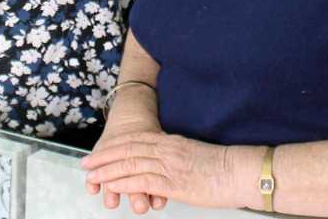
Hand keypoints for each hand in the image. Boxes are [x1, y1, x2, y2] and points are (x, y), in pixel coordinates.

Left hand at [82, 131, 250, 210]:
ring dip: (108, 171)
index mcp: (171, 142)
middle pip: (127, 150)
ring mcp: (169, 166)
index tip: (99, 153)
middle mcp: (166, 150)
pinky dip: (124, 183)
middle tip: (86, 164)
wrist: (240, 170)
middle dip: (104, 158)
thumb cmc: (224, 167)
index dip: (114, 147)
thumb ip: (176, 157)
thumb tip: (165, 165)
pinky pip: (142, 180)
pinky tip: (112, 186)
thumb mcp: (194, 155)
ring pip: (130, 164)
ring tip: (92, 177)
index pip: (135, 141)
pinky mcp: (173, 183)